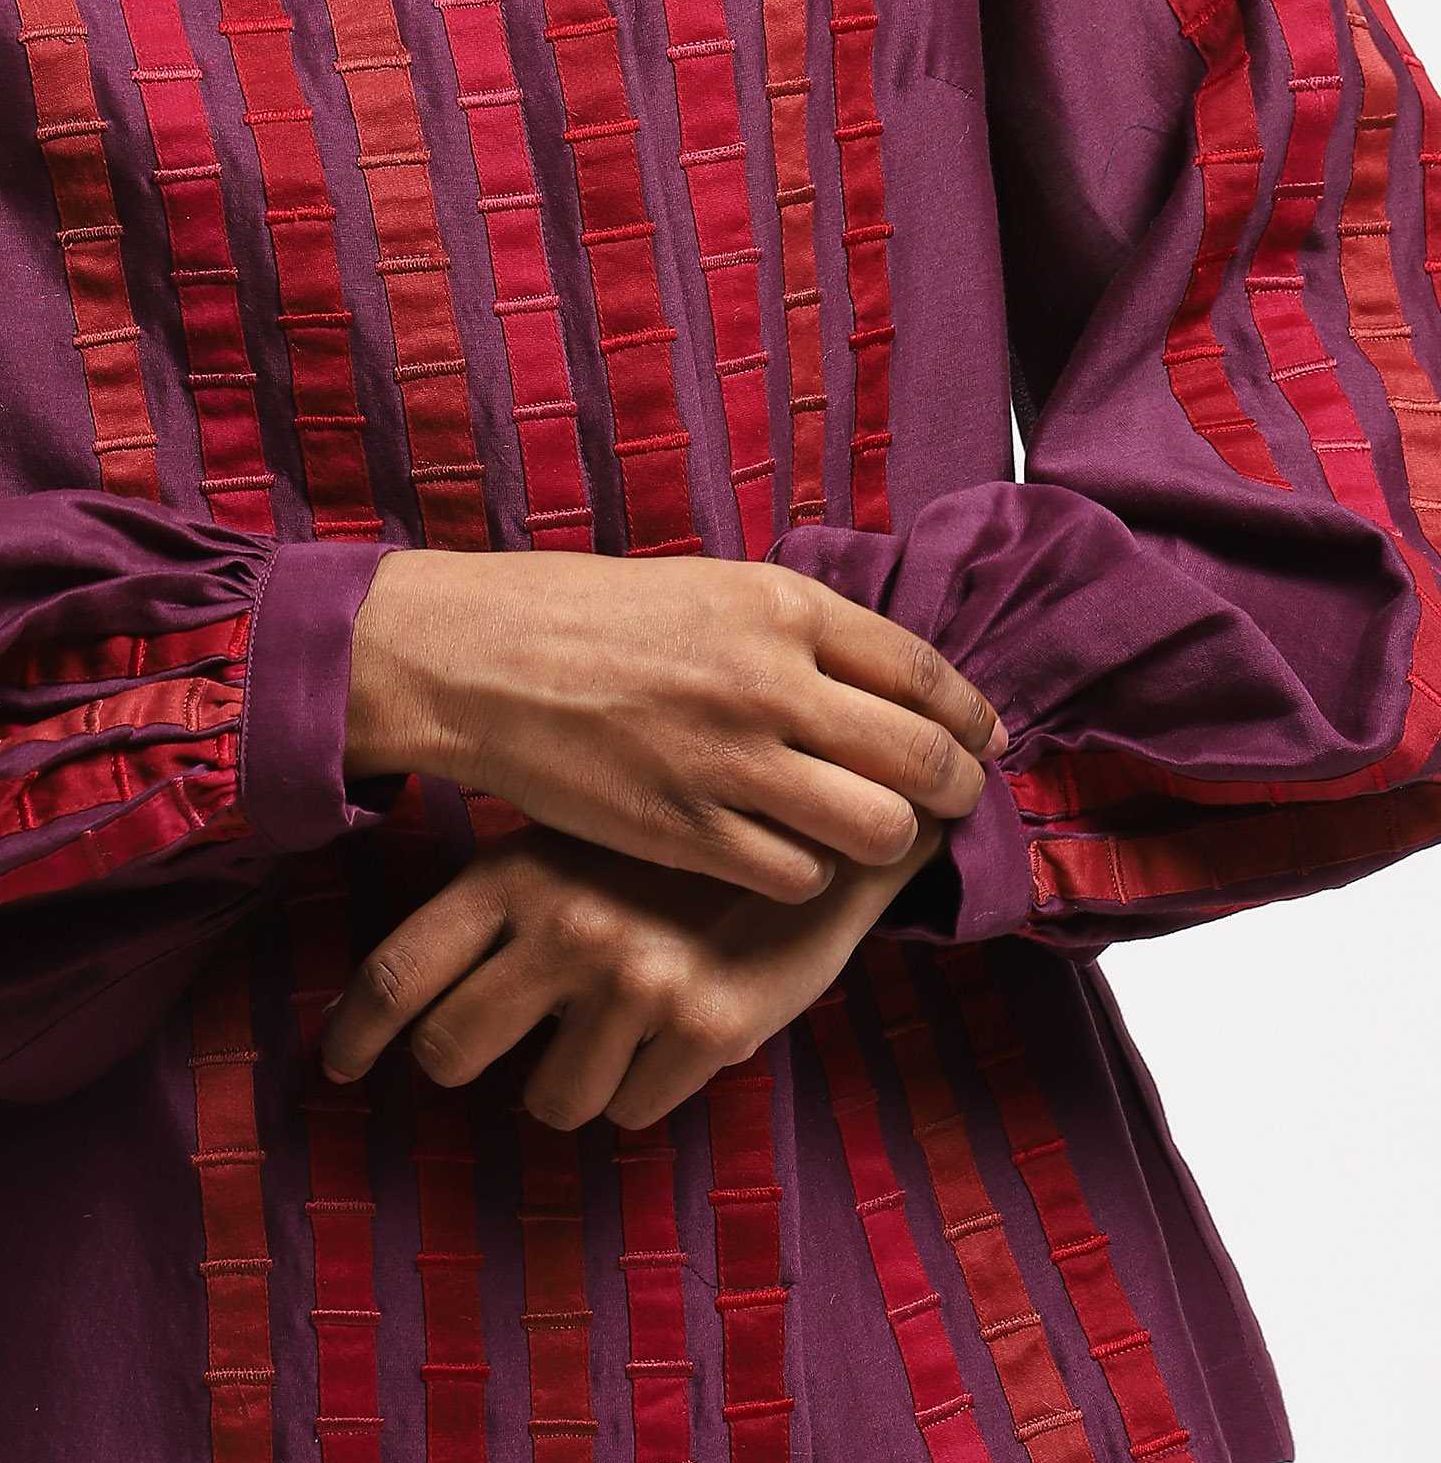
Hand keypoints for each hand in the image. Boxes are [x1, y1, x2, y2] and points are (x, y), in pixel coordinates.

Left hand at [317, 818, 948, 1130]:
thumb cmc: (672, 844)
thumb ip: (496, 906)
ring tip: (608, 1026)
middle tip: (485, 1049)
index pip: (395, 973)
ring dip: (568, 1081)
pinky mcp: (709, 1029)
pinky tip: (672, 1028)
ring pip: (550, 1101)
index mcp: (515, 877)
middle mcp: (567, 931)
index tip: (341, 1067)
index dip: (354, 1034)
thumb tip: (405, 996)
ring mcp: (638, 983)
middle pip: (452, 1052)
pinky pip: (632, 1111)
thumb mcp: (570, 841)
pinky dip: (642, 1087)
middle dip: (458, 1063)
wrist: (824, 820)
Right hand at [344, 548, 1003, 904]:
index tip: (981, 741)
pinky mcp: (688, 831)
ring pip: (875, 829)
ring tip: (873, 837)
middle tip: (951, 802)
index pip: (925, 672)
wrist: (481, 661)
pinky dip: (806, 873)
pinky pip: (798, 874)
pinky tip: (786, 855)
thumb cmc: (587, 617)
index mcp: (784, 607)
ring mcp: (732, 762)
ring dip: (888, 840)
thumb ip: (798, 632)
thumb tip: (885, 683)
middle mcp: (772, 682)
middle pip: (922, 758)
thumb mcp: (710, 588)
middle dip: (955, 791)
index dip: (971, 718)